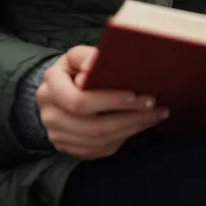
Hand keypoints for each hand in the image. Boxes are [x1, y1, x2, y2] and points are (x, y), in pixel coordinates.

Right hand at [36, 45, 168, 159]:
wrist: (56, 92)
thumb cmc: (73, 69)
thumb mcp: (76, 56)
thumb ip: (86, 57)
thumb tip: (95, 64)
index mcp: (51, 86)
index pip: (79, 101)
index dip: (109, 101)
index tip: (135, 95)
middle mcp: (50, 115)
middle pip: (93, 126)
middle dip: (129, 117)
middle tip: (155, 107)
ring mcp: (57, 136)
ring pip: (99, 141)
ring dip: (131, 129)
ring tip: (154, 116)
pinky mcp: (68, 149)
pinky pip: (99, 150)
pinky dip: (122, 138)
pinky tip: (139, 126)